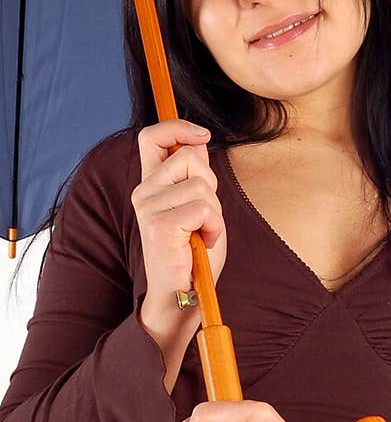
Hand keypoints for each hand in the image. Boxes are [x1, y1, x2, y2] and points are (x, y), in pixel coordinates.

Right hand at [131, 119, 227, 314]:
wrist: (182, 294)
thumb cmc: (193, 253)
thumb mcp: (199, 205)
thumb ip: (195, 175)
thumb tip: (197, 142)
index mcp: (151, 184)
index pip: (151, 137)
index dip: (178, 127)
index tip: (201, 136)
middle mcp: (143, 191)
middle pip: (191, 157)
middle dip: (211, 185)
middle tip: (203, 217)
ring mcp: (148, 206)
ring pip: (203, 185)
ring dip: (215, 212)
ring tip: (201, 233)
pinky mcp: (159, 224)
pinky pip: (205, 208)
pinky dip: (214, 227)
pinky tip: (202, 243)